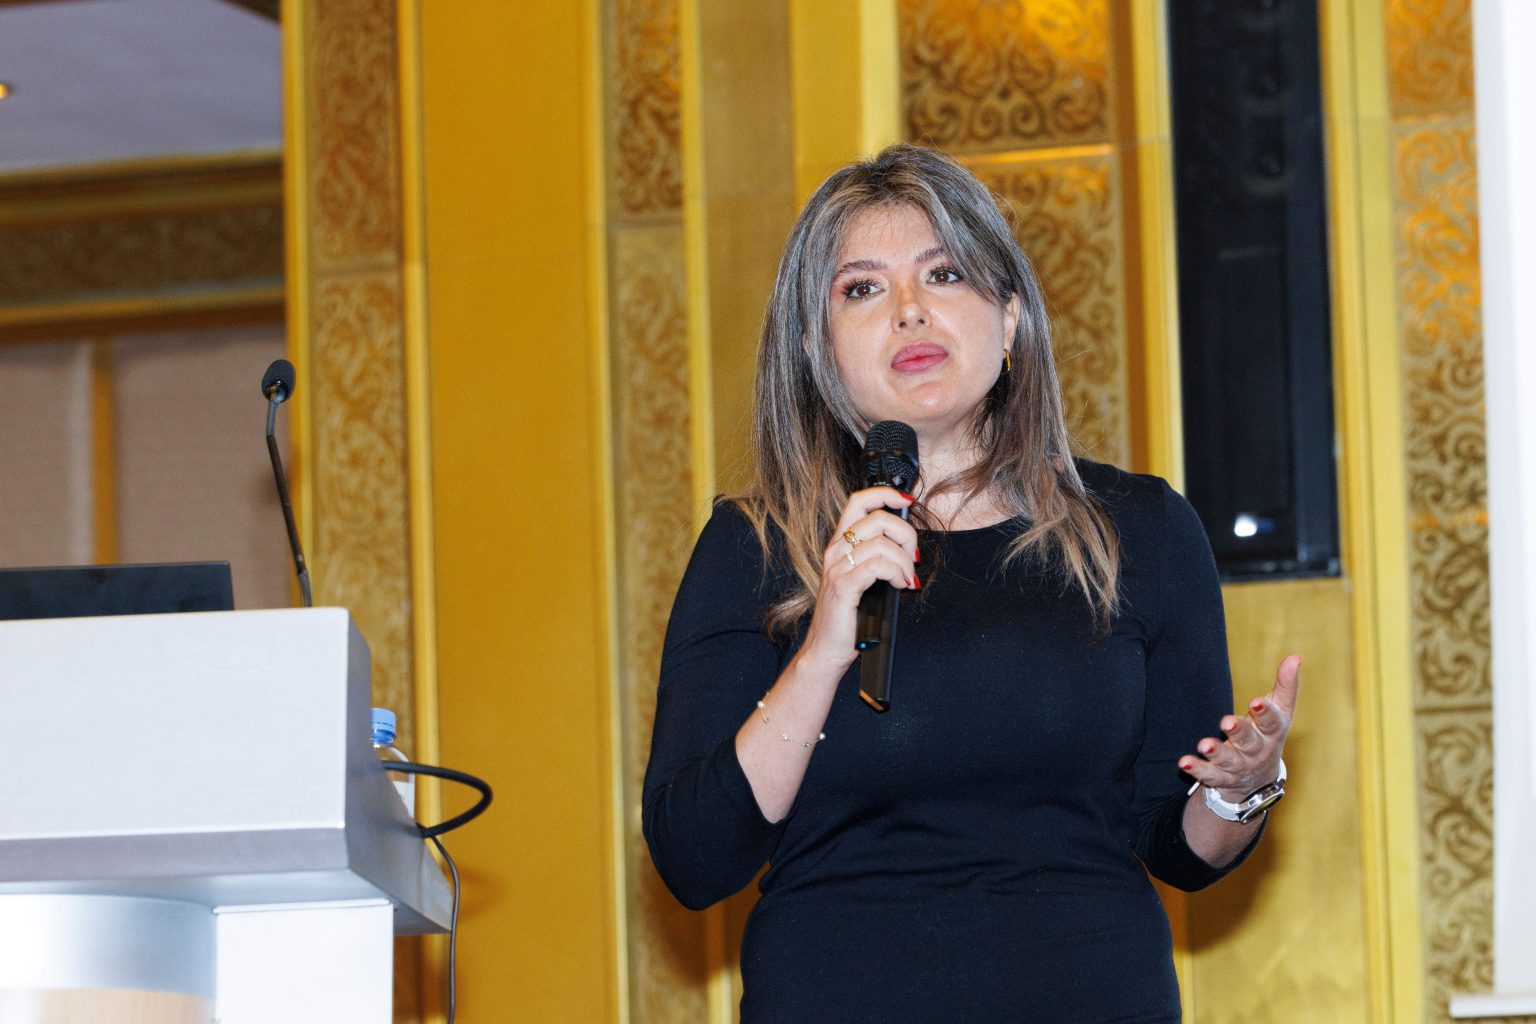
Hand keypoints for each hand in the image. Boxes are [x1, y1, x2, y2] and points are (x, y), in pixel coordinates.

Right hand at [797, 487, 919, 670]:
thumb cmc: (848, 616)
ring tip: (907, 578)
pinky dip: (896, 573)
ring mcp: (837, 568)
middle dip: (905, 533)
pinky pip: (876, 566)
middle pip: (876, 517)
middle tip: (913, 557)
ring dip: (904, 560)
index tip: (907, 500)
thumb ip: (878, 557)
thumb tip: (907, 543)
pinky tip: (901, 585)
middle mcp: (836, 551)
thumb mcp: (863, 578)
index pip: (858, 501)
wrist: (827, 649)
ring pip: (880, 542)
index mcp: (840, 544)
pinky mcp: (843, 587)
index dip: (885, 493)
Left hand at [1181, 654, 1299, 803]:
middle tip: (1226, 721)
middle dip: (1239, 731)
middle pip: (1250, 741)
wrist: (1259, 780)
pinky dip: (1197, 769)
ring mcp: (1240, 767)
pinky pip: (1209, 776)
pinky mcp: (1222, 779)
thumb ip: (1285, 686)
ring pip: (1229, 760)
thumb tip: (1296, 657)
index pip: (1271, 722)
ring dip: (1216, 752)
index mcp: (1272, 733)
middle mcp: (1257, 752)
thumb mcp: (1279, 712)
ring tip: (1203, 744)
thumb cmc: (1267, 734)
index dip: (1264, 713)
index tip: (1255, 702)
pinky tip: (1184, 762)